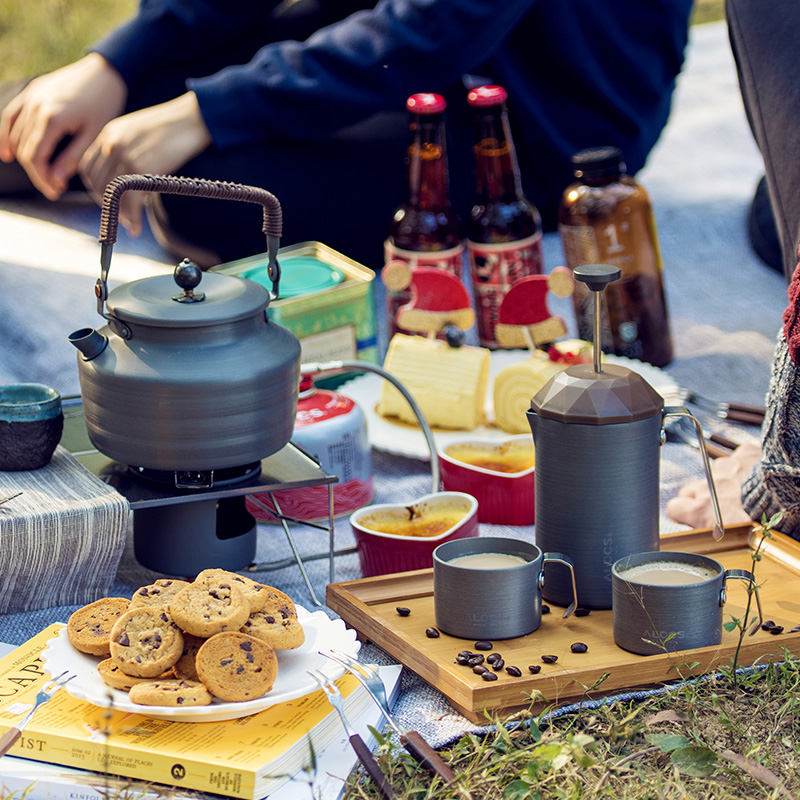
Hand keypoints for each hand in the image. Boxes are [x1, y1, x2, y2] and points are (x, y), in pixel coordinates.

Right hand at [0, 53, 126, 199]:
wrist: (104, 73)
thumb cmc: (103, 104)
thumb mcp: (93, 135)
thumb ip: (73, 158)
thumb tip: (56, 180)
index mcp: (52, 118)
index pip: (36, 157)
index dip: (43, 179)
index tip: (55, 191)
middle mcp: (36, 106)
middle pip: (24, 149)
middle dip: (38, 173)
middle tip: (54, 188)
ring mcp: (30, 97)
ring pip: (15, 135)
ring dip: (25, 158)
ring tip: (43, 175)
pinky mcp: (31, 92)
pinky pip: (11, 116)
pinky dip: (7, 135)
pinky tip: (7, 153)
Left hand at [79, 92, 211, 235]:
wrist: (192, 118)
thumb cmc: (173, 126)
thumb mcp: (139, 131)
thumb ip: (126, 146)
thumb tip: (125, 172)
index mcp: (108, 133)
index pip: (88, 167)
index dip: (95, 188)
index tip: (109, 199)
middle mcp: (111, 144)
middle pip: (97, 183)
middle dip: (107, 204)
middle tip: (121, 216)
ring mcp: (124, 155)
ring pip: (112, 194)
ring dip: (120, 214)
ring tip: (130, 223)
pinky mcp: (140, 167)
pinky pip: (129, 200)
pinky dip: (132, 219)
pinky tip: (137, 228)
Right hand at [666, 443, 760, 528]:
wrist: (788, 498)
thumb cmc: (765, 524)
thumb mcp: (730, 537)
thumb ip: (712, 530)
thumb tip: (709, 534)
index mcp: (702, 510)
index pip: (675, 507)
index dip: (684, 510)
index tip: (693, 514)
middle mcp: (708, 487)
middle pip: (693, 488)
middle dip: (704, 495)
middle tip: (723, 505)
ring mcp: (726, 468)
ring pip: (717, 472)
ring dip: (726, 480)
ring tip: (745, 490)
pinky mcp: (745, 454)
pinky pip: (740, 457)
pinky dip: (746, 463)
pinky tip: (756, 473)